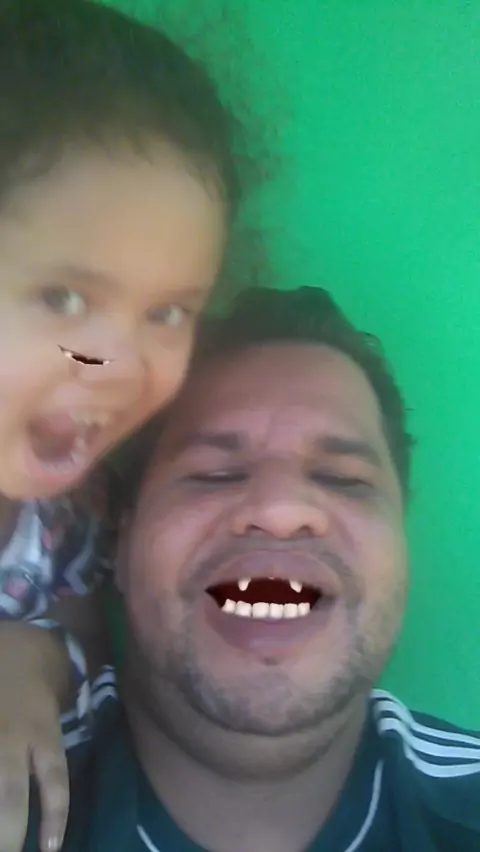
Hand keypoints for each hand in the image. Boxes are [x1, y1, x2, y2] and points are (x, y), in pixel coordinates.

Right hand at [0, 623, 70, 851]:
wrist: (9, 644)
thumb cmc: (32, 682)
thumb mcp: (50, 711)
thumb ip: (47, 753)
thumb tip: (45, 799)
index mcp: (42, 730)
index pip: (53, 779)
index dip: (53, 815)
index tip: (49, 849)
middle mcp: (13, 735)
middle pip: (9, 795)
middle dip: (8, 833)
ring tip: (1, 839)